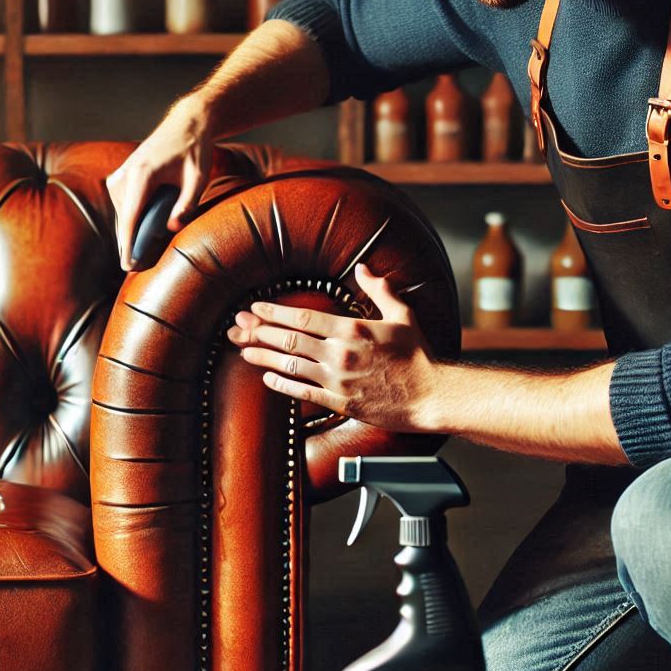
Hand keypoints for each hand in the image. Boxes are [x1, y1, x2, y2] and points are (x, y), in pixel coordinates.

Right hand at [106, 98, 213, 271]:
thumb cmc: (195, 150)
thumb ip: (187, 205)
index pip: (130, 217)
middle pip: (124, 218)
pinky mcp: (123, 173)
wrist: (188, 122)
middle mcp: (127, 173)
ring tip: (143, 247)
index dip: (128, 244)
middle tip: (138, 267)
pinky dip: (131, 217)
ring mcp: (122, 172)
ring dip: (132, 229)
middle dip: (129, 242)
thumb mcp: (199, 179)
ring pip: (122, 212)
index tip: (127, 265)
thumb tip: (171, 228)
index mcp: (143, 175)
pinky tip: (143, 228)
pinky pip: (123, 204)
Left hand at [225, 263, 439, 431]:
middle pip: (289, 339)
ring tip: (244, 351)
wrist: (431, 395)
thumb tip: (364, 268)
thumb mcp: (402, 314)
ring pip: (290, 366)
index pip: (302, 317)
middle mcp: (340, 353)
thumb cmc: (418, 355)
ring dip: (263, 358)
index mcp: (352, 328)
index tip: (256, 308)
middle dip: (260, 332)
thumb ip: (379, 290)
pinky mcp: (340, 402)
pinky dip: (281, 385)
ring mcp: (337, 379)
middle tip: (240, 327)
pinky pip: (302, 393)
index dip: (274, 312)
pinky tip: (267, 379)